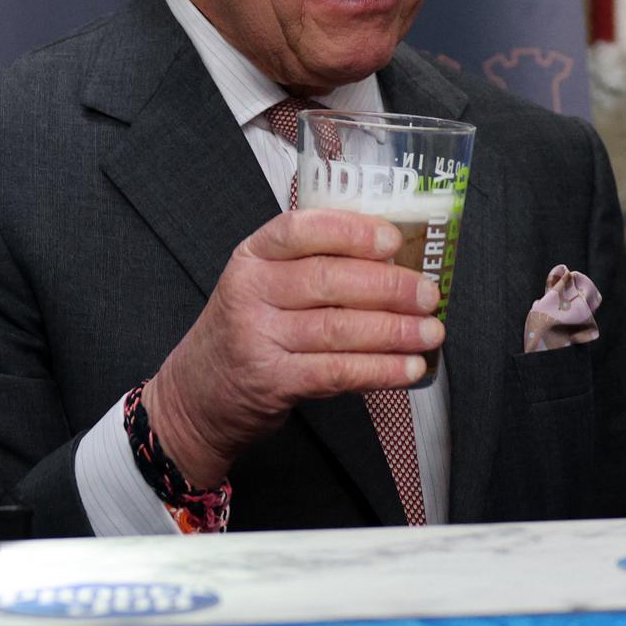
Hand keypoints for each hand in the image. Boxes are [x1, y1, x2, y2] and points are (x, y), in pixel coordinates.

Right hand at [144, 208, 440, 485]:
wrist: (195, 396)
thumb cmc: (243, 333)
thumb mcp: (260, 285)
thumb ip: (310, 266)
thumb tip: (393, 261)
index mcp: (252, 256)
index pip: (301, 229)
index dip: (351, 231)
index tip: (393, 238)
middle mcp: (250, 291)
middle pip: (329, 280)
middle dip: (390, 286)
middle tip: (429, 293)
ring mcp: (257, 337)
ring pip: (339, 328)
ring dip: (395, 331)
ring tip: (431, 332)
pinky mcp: (271, 381)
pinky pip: (336, 371)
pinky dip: (379, 370)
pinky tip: (408, 368)